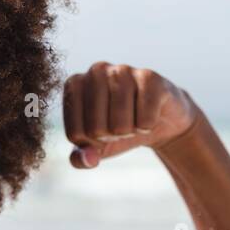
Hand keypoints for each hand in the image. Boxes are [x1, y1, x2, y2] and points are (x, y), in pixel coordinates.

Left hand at [62, 63, 201, 167]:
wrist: (155, 119)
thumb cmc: (117, 129)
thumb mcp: (94, 148)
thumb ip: (81, 159)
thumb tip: (89, 160)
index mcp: (74, 85)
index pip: (75, 134)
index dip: (91, 143)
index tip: (101, 131)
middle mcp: (95, 71)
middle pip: (95, 130)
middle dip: (110, 137)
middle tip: (120, 126)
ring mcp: (123, 70)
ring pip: (119, 125)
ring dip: (129, 132)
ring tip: (133, 120)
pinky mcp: (149, 77)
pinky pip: (144, 120)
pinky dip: (147, 127)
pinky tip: (148, 114)